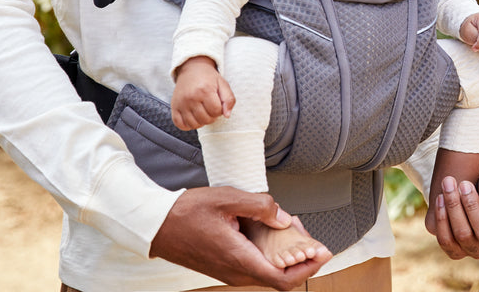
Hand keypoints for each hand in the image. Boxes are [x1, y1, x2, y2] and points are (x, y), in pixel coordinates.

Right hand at [150, 186, 328, 288]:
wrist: (155, 225)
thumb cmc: (185, 213)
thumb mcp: (226, 199)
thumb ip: (260, 206)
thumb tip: (282, 218)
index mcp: (239, 259)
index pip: (283, 280)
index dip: (308, 268)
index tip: (322, 252)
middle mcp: (236, 272)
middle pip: (280, 276)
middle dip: (300, 257)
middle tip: (306, 233)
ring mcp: (230, 272)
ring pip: (268, 271)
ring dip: (284, 254)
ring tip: (290, 227)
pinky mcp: (225, 266)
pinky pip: (256, 265)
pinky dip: (269, 251)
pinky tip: (270, 229)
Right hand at [171, 57, 234, 130]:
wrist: (192, 68)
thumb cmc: (208, 77)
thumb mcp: (223, 84)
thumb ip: (229, 100)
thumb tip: (227, 115)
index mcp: (205, 90)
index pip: (216, 111)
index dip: (219, 110)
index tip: (217, 104)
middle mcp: (191, 97)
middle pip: (206, 119)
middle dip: (211, 116)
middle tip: (210, 108)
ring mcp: (181, 103)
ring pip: (194, 124)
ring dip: (201, 122)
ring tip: (203, 113)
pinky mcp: (174, 107)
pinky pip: (180, 125)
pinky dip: (187, 125)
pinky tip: (193, 118)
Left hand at [427, 172, 478, 259]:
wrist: (461, 198)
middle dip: (473, 207)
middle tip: (464, 184)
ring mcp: (476, 252)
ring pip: (464, 235)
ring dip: (454, 207)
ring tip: (448, 184)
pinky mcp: (456, 253)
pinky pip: (446, 241)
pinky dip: (442, 218)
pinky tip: (440, 198)